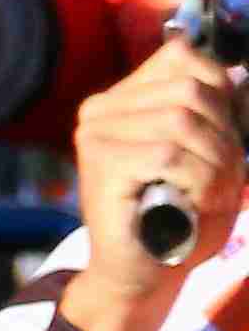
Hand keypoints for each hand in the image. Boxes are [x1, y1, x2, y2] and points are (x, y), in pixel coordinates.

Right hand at [76, 35, 243, 330]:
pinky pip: (170, 155)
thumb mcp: (211, 154)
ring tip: (215, 195)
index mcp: (123, 99)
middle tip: (227, 178)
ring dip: (218, 164)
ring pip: (183, 122)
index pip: (184, 58)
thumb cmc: (180, 214)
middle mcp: (101, 110)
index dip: (224, 95)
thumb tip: (238, 74)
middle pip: (190, 89)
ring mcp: (95, 135)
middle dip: (227, 136)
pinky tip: (196, 203)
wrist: (144, 272)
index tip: (226, 141)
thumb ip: (218, 112)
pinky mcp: (101, 164)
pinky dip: (200, 181)